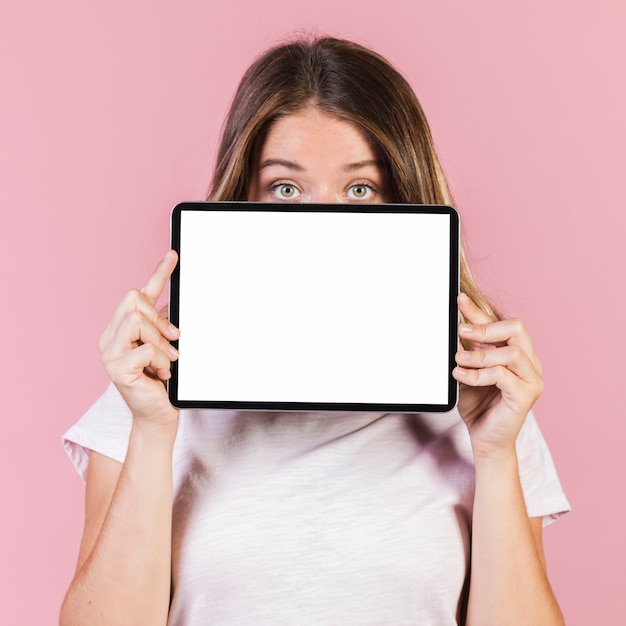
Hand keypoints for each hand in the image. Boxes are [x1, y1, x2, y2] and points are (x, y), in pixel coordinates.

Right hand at [98, 250, 179, 428]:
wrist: (158, 416)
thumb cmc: (162, 382)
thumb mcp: (166, 348)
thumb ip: (165, 326)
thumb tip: (177, 305)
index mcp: (121, 330)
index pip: (139, 295)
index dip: (158, 273)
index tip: (174, 255)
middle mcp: (110, 338)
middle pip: (134, 300)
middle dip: (159, 319)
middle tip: (173, 340)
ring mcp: (109, 353)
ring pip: (138, 320)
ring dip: (161, 342)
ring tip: (167, 361)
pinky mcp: (116, 369)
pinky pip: (147, 347)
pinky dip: (162, 359)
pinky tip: (161, 373)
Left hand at [453, 293, 543, 458]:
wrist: (485, 440)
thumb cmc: (479, 405)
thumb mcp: (468, 370)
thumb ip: (467, 350)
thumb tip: (455, 325)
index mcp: (518, 354)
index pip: (502, 324)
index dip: (480, 312)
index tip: (459, 300)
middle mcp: (530, 364)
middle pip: (516, 328)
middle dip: (485, 327)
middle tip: (461, 332)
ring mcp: (532, 380)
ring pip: (510, 352)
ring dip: (479, 355)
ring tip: (458, 361)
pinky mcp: (526, 396)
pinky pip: (502, 375)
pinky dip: (478, 374)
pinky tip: (461, 376)